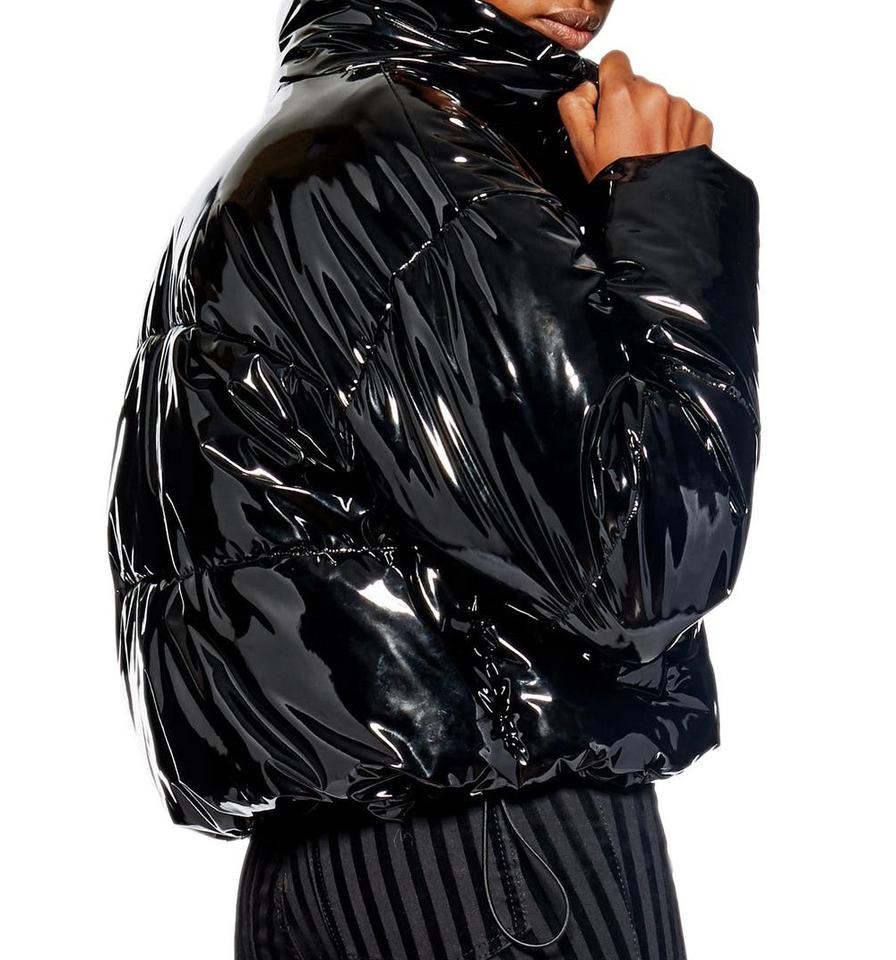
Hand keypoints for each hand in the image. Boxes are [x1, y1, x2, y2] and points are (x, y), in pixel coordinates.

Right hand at [558, 50, 713, 181]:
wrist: (654, 214)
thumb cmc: (619, 186)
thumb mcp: (580, 147)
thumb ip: (574, 106)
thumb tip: (585, 90)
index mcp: (623, 95)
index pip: (614, 60)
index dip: (606, 83)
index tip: (607, 107)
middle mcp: (655, 95)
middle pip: (637, 84)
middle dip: (629, 105)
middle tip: (623, 141)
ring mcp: (680, 108)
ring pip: (660, 100)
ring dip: (652, 119)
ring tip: (644, 151)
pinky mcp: (698, 123)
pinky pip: (683, 116)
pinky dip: (674, 130)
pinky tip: (663, 153)